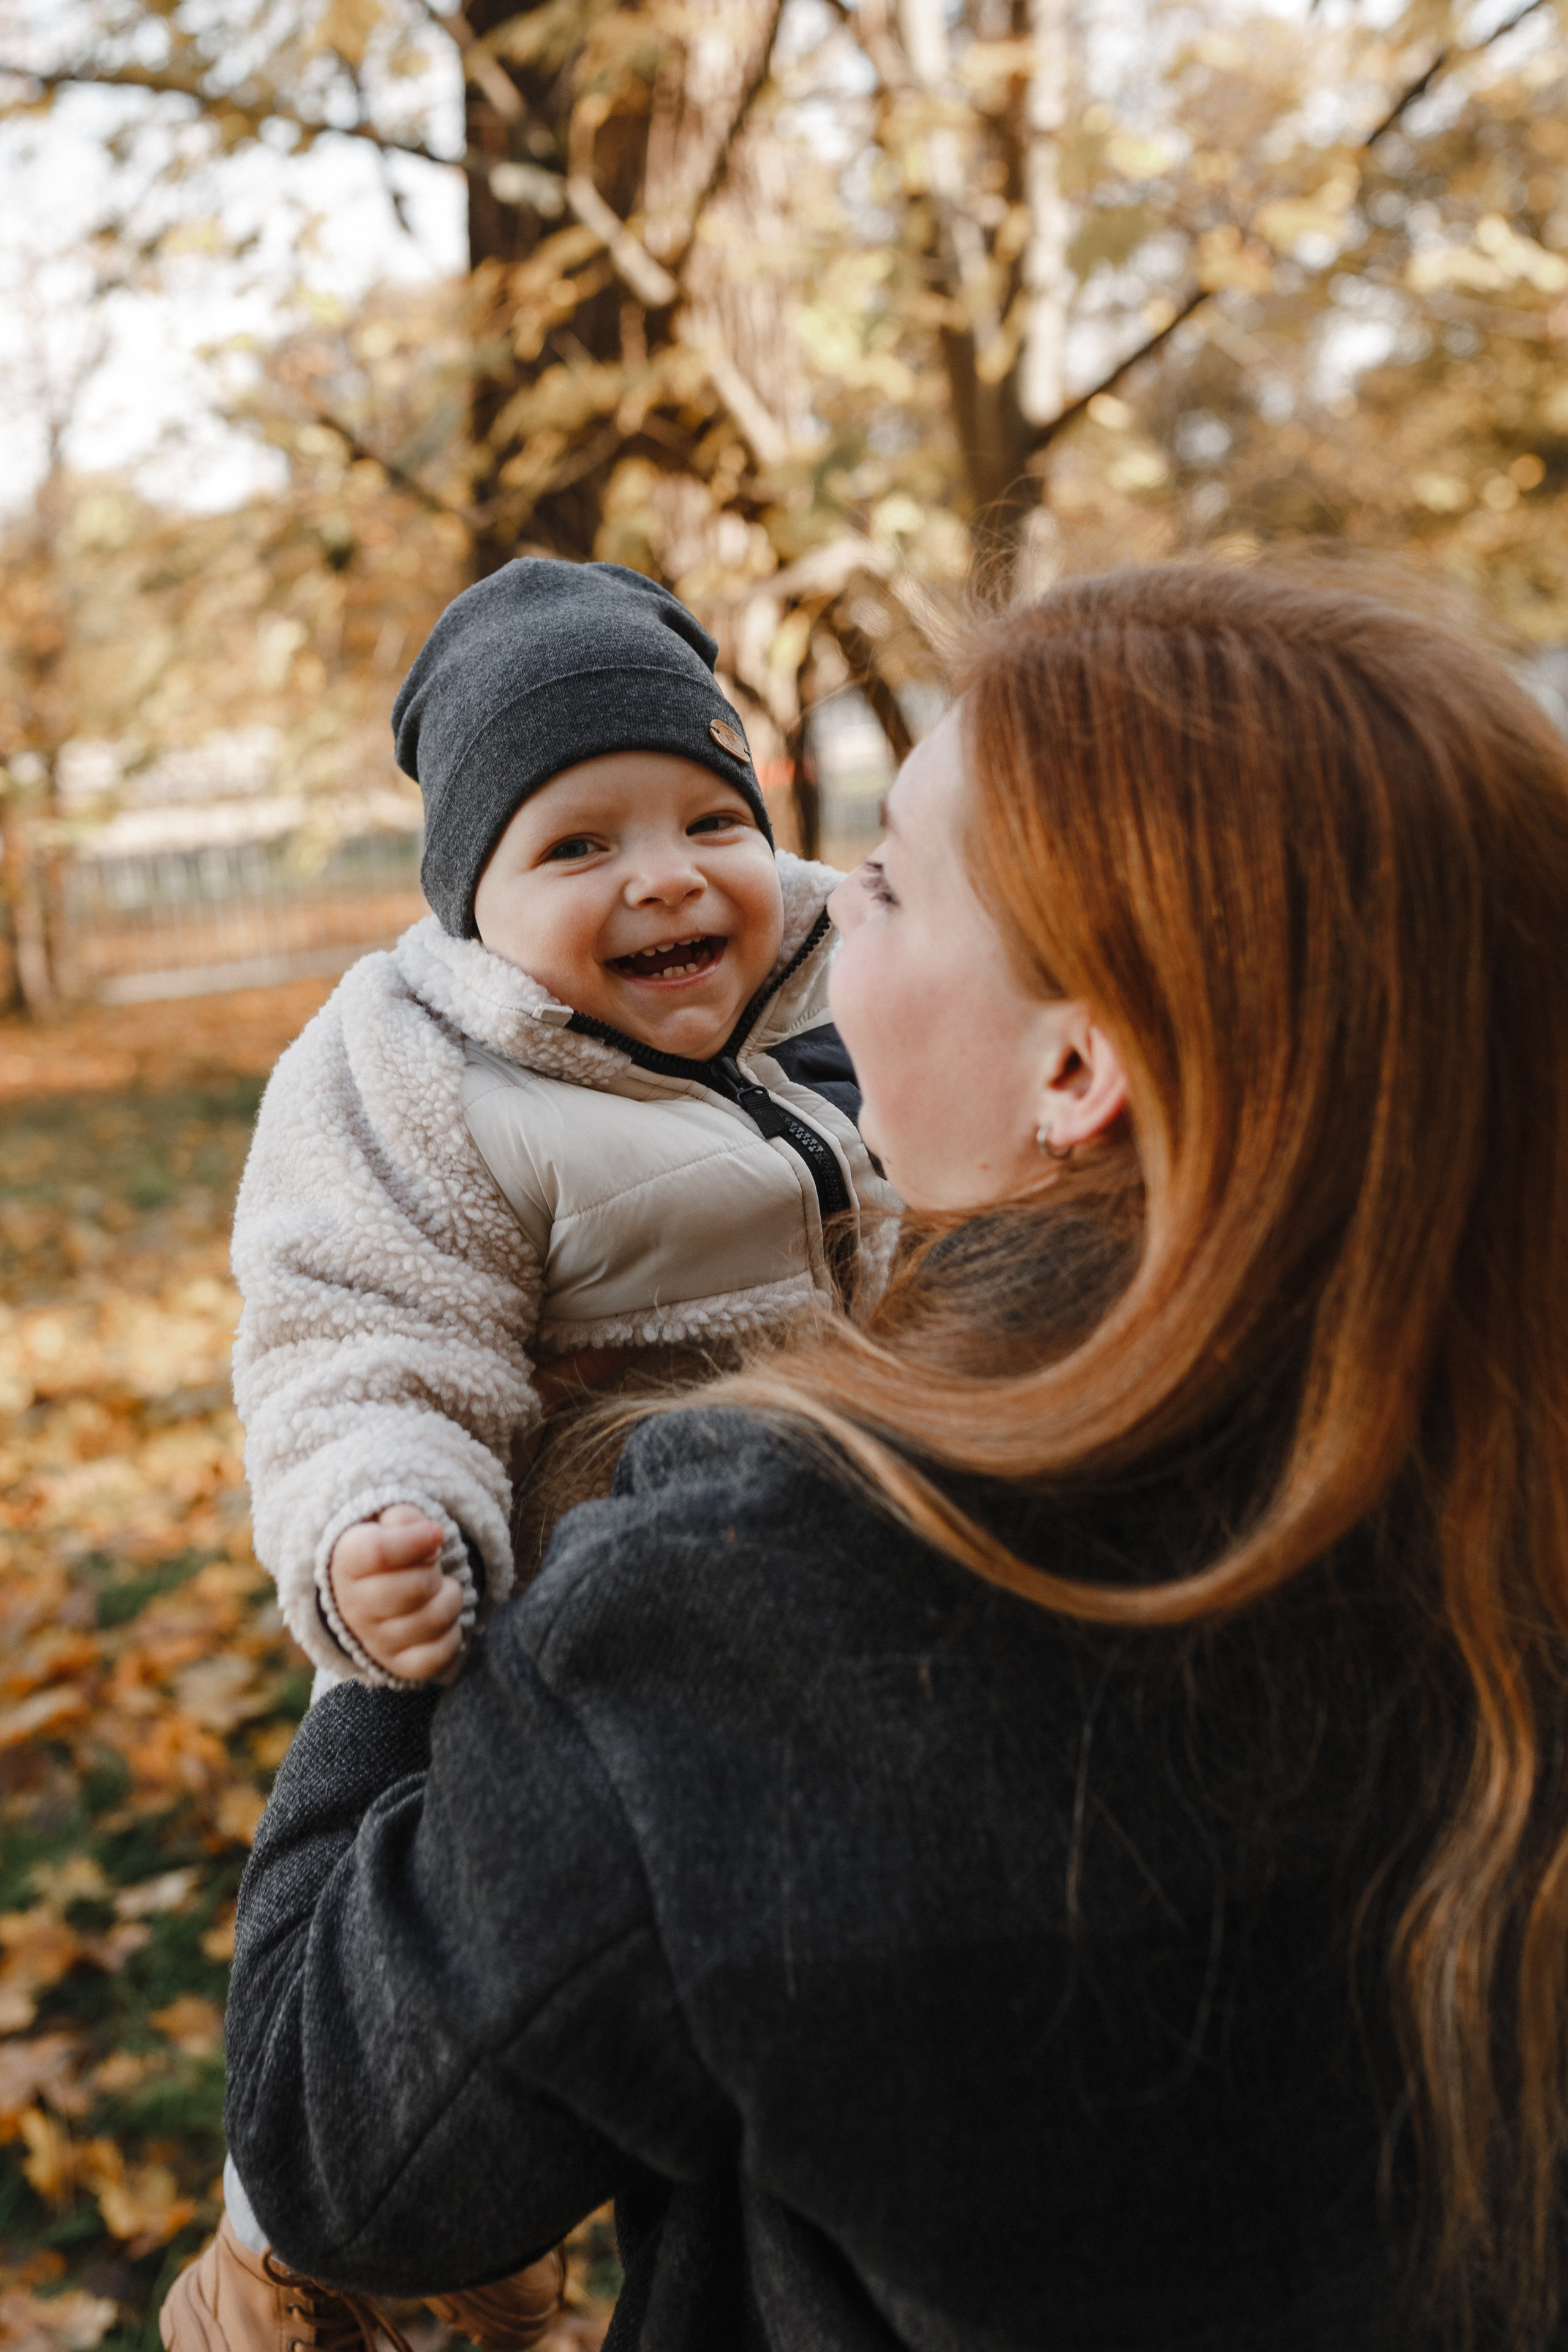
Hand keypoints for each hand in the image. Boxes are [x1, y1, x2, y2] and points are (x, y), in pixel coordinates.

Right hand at [328, 1504, 465, 1680]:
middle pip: (416, 1587)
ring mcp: (376, 1642)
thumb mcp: (388, 1523)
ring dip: (451, 1596)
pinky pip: (440, 1654)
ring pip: (435, 1618)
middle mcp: (354, 1607)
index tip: (435, 1533)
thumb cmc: (388, 1551)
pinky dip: (453, 1632)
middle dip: (434, 1569)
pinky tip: (441, 1616)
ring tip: (439, 1588)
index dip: (417, 1539)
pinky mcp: (400, 1666)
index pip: (380, 1552)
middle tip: (430, 1564)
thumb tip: (431, 1535)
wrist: (371, 1592)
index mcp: (346, 1563)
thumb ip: (404, 1519)